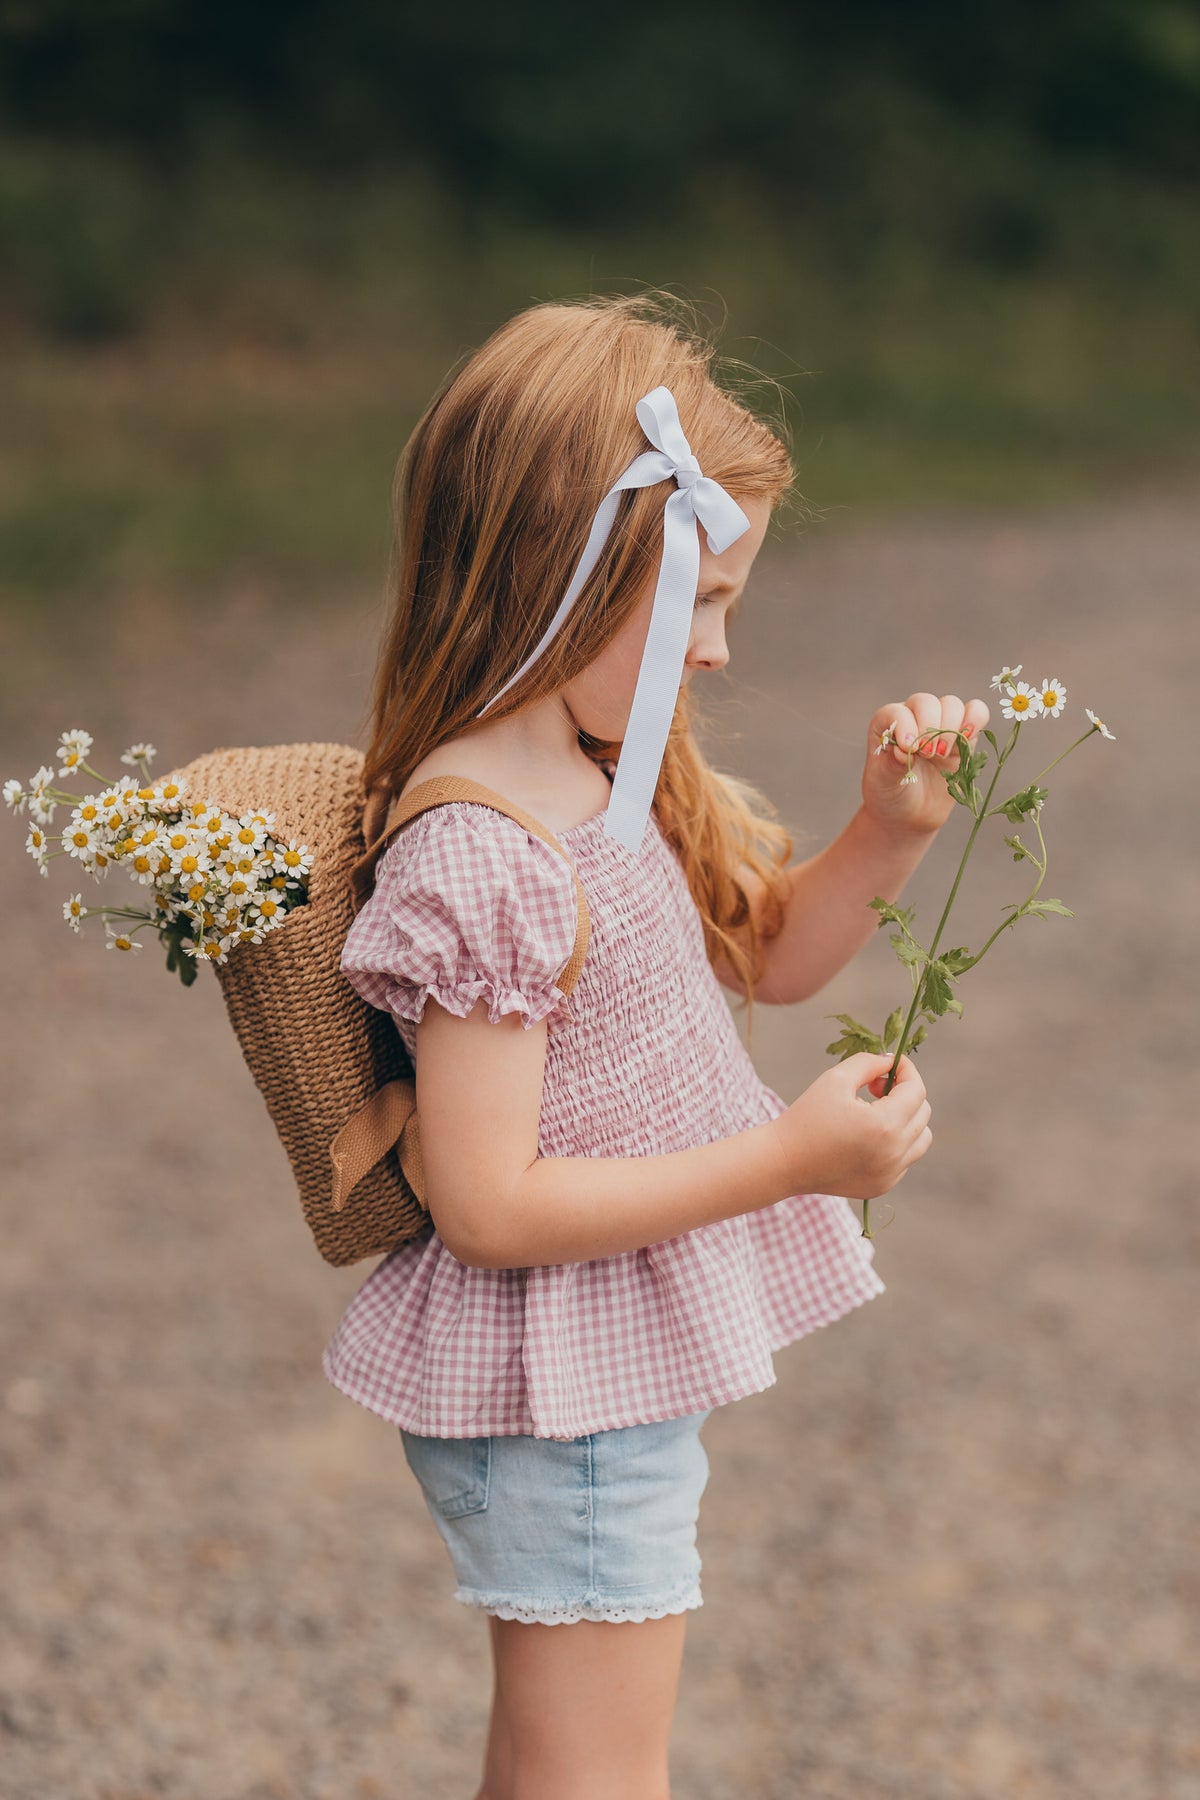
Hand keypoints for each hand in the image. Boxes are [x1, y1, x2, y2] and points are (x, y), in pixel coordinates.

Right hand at [770, 1052, 931, 1200]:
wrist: (784, 1162)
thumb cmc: (807, 1116)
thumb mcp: (835, 1079)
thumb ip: (869, 1063)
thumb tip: (892, 1062)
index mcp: (884, 1125)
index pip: (916, 1090)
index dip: (906, 1071)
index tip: (890, 1064)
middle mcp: (894, 1153)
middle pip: (923, 1113)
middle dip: (904, 1093)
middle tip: (873, 1088)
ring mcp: (891, 1174)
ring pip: (921, 1138)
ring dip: (907, 1119)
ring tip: (876, 1113)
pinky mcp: (883, 1186)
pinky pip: (905, 1158)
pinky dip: (896, 1143)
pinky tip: (867, 1137)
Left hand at [861, 691, 990, 836]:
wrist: (908, 816)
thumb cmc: (889, 795)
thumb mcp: (883, 782)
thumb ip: (891, 764)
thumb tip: (905, 747)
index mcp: (887, 724)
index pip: (898, 712)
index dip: (906, 726)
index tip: (909, 750)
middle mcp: (912, 717)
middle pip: (926, 702)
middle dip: (930, 727)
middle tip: (929, 755)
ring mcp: (939, 725)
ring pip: (951, 705)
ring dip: (951, 727)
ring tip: (942, 755)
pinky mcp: (962, 737)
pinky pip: (976, 713)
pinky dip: (976, 719)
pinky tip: (968, 737)